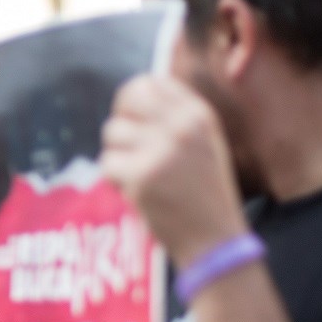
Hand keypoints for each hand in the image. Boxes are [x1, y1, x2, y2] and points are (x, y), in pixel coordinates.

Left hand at [100, 74, 249, 269]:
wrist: (213, 238)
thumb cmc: (203, 193)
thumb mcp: (202, 143)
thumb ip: (173, 119)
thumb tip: (130, 97)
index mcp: (198, 115)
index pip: (150, 83)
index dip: (131, 100)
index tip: (131, 119)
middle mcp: (181, 126)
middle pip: (126, 99)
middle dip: (120, 120)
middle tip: (124, 146)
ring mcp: (161, 150)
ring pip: (112, 132)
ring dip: (116, 154)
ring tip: (138, 175)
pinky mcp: (141, 175)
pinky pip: (107, 164)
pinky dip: (114, 180)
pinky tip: (136, 192)